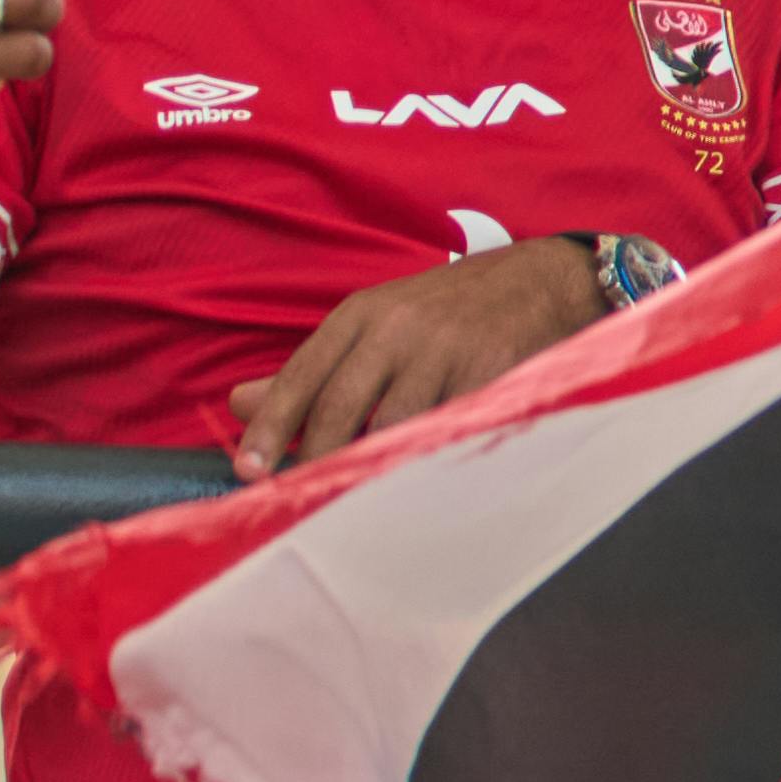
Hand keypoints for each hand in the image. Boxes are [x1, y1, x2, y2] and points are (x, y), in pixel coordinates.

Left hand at [226, 231, 612, 473]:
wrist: (541, 280)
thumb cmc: (446, 310)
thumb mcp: (375, 324)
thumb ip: (312, 368)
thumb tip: (239, 404)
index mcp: (360, 315)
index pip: (301, 378)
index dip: (271, 429)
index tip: (249, 471)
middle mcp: (396, 329)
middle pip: (339, 408)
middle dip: (314, 460)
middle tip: (295, 502)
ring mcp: (444, 350)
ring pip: (392, 427)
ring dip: (368, 468)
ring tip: (349, 501)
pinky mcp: (489, 372)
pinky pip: (445, 430)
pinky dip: (424, 460)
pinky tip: (411, 483)